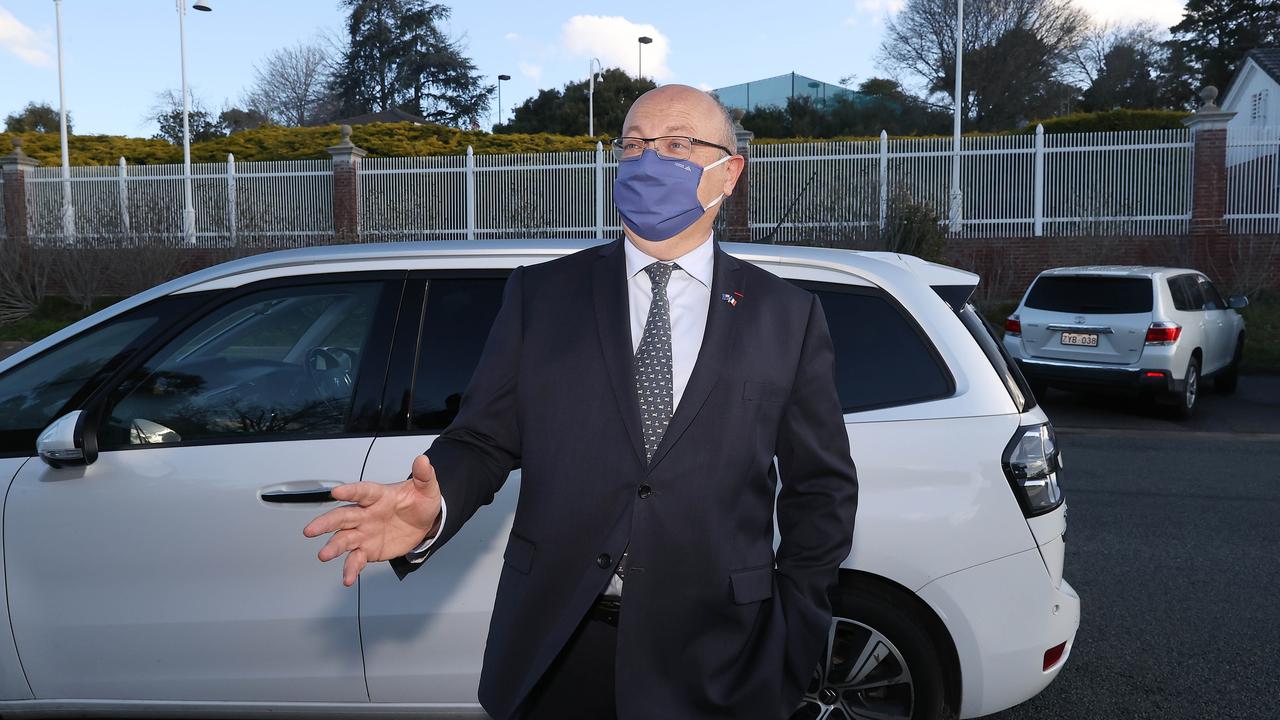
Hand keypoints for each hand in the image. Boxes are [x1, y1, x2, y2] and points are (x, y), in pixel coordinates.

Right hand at [303, 455, 443, 586]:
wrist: (423, 524)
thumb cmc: (419, 503)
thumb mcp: (427, 488)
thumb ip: (424, 475)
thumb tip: (423, 459)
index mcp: (378, 496)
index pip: (363, 492)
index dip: (350, 491)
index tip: (336, 492)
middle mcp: (366, 514)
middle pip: (343, 517)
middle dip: (326, 523)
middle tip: (311, 530)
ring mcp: (364, 532)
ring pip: (344, 539)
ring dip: (333, 547)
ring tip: (324, 555)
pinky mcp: (368, 549)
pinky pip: (356, 559)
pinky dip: (351, 569)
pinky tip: (347, 579)